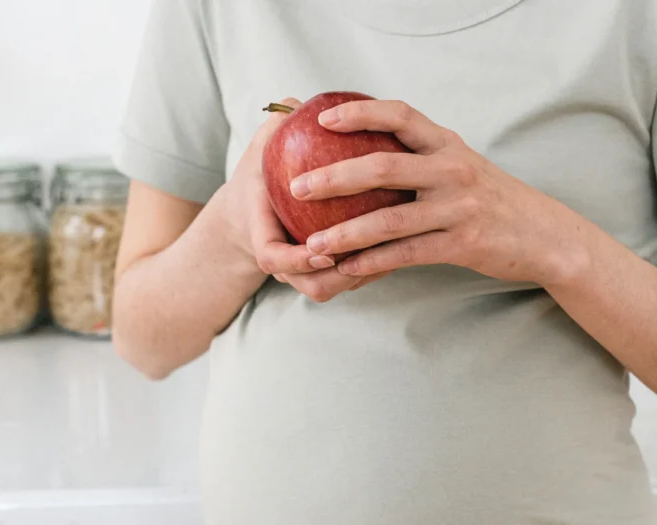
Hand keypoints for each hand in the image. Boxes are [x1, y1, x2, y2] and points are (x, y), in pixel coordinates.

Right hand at [228, 98, 380, 301]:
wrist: (253, 210)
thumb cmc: (262, 174)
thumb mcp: (260, 149)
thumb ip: (275, 127)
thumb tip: (296, 103)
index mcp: (261, 234)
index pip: (272, 257)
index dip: (296, 260)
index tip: (322, 248)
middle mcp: (284, 263)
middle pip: (312, 286)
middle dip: (341, 276)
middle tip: (373, 251)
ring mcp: (303, 275)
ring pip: (334, 288)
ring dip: (364, 274)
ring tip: (397, 247)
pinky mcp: (322, 277)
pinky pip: (349, 281)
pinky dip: (372, 269)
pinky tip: (403, 243)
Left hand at [291, 100, 583, 286]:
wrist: (545, 236)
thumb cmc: (495, 202)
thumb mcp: (463, 168)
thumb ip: (423, 160)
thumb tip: (366, 159)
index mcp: (448, 145)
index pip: (400, 115)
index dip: (360, 113)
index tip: (324, 118)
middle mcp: (452, 170)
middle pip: (383, 166)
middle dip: (334, 175)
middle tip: (297, 186)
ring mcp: (458, 207)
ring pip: (389, 219)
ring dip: (345, 233)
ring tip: (313, 244)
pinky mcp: (462, 243)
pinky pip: (407, 253)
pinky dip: (373, 262)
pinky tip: (347, 269)